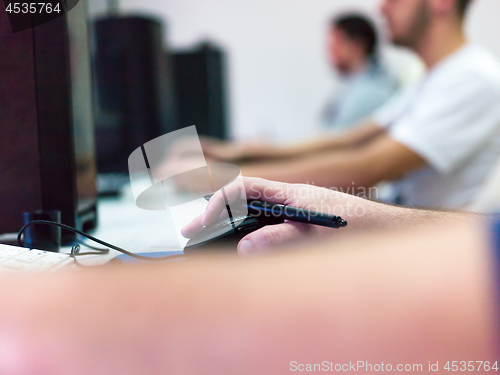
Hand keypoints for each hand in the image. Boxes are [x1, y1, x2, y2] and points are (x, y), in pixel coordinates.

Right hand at [182, 177, 381, 256]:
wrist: (392, 232)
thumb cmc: (363, 227)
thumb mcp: (321, 235)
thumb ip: (283, 239)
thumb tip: (244, 247)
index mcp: (291, 193)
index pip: (244, 188)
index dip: (219, 202)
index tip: (202, 223)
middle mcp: (288, 200)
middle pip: (242, 200)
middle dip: (214, 213)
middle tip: (189, 232)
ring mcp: (293, 213)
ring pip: (252, 215)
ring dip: (228, 225)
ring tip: (206, 240)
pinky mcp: (299, 227)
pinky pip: (265, 228)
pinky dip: (247, 235)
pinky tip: (240, 248)